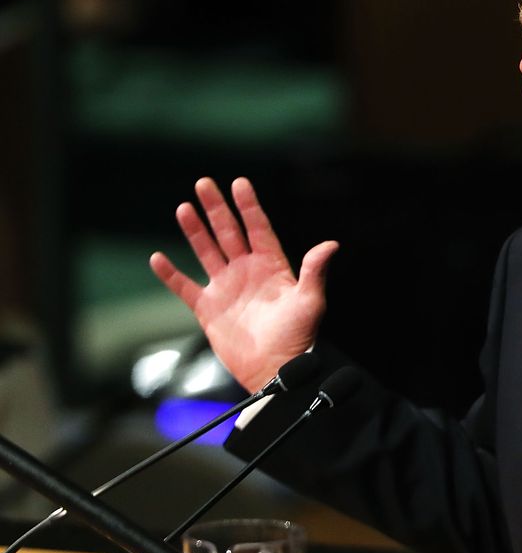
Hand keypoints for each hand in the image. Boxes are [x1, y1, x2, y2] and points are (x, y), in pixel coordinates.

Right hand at [149, 177, 337, 391]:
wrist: (276, 369)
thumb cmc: (298, 337)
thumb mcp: (310, 301)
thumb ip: (315, 271)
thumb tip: (331, 244)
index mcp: (272, 267)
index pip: (258, 229)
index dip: (249, 206)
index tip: (240, 183)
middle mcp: (247, 272)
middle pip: (229, 233)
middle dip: (217, 209)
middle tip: (204, 183)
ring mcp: (227, 288)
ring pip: (207, 252)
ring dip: (195, 231)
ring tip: (184, 207)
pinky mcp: (209, 309)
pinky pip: (185, 287)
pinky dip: (170, 274)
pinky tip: (158, 258)